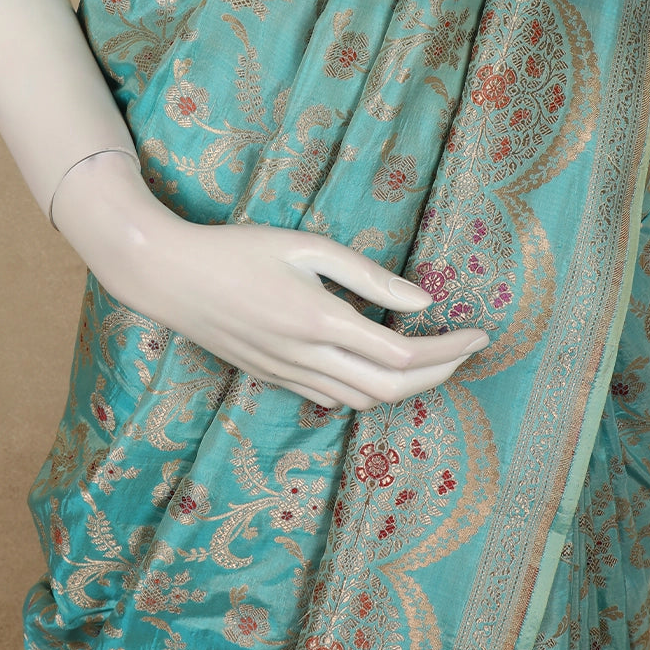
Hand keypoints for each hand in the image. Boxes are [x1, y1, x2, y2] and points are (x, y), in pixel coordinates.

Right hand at [50, 149, 489, 410]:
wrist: (170, 277)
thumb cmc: (238, 249)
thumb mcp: (307, 246)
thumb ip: (367, 275)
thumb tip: (422, 301)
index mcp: (322, 323)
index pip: (404, 355)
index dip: (449, 350)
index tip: (479, 334)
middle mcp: (308, 360)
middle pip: (392, 390)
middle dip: (440, 376)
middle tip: (466, 353)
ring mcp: (288, 376)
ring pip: (363, 402)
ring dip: (406, 389)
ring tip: (434, 361)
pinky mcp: (273, 379)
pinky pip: (333, 399)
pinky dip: (369, 391)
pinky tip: (379, 368)